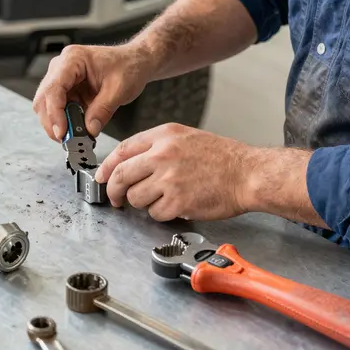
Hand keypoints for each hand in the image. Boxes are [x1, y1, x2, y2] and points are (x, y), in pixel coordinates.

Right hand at [32, 44, 152, 140]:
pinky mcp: (65, 90)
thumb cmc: (128, 66)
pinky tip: (77, 130)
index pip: (54, 88)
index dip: (54, 113)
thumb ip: (102, 110)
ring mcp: (61, 78)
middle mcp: (61, 67)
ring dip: (57, 124)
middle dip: (53, 122)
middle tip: (67, 140)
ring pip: (46, 106)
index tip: (62, 132)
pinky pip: (57, 110)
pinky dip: (65, 122)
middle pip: (44, 99)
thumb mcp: (119, 89)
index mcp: (73, 59)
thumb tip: (89, 130)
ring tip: (75, 136)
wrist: (134, 62)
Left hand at [94, 123, 254, 220]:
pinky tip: (175, 206)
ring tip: (161, 199)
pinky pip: (155, 213)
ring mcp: (169, 178)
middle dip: (113, 190)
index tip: (102, 177)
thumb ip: (157, 147)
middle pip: (121, 175)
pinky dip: (162, 213)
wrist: (248, 173)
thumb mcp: (186, 138)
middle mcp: (162, 155)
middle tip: (116, 199)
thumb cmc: (222, 158)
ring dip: (143, 203)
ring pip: (135, 197)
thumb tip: (130, 163)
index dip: (106, 167)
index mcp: (164, 136)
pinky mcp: (177, 201)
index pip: (122, 150)